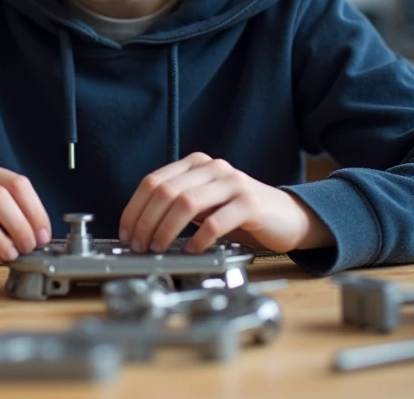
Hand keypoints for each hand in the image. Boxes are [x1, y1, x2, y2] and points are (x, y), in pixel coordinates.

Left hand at [119, 152, 333, 254]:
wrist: (286, 216)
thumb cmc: (240, 213)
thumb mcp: (205, 203)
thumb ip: (177, 205)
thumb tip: (140, 227)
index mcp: (197, 164)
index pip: (153, 181)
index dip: (134, 208)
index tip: (126, 231)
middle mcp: (213, 168)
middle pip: (165, 191)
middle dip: (146, 222)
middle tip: (140, 245)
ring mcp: (232, 183)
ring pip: (186, 203)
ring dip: (166, 230)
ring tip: (160, 248)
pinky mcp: (249, 204)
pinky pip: (215, 221)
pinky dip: (198, 239)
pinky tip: (192, 250)